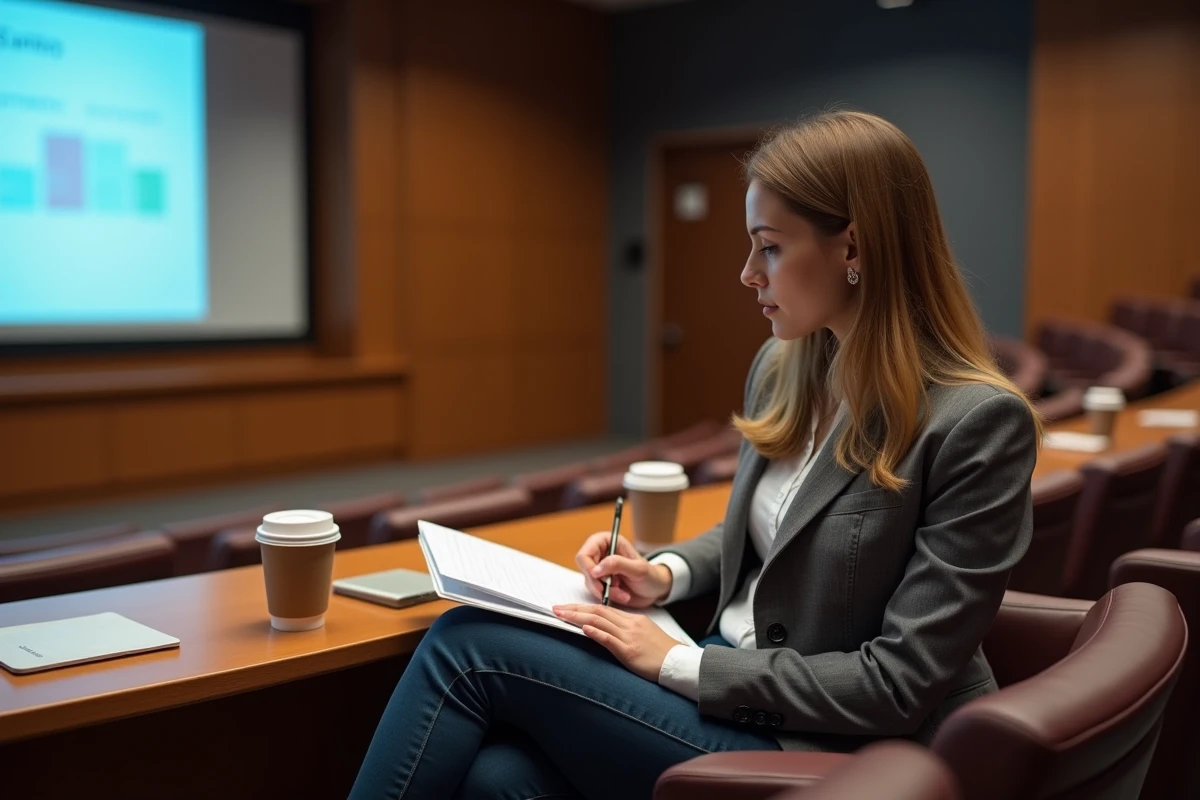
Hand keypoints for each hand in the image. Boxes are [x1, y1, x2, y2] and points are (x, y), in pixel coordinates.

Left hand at [552, 604, 678, 681]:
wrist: (680, 664)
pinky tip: (583, 629)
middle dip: (574, 609)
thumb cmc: (664, 654)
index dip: (583, 607)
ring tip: (560, 615)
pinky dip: (595, 632)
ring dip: (577, 617)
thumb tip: (608, 630)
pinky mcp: (629, 651)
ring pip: (600, 621)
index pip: (604, 609)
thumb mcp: (646, 635)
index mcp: (634, 619)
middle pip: (598, 611)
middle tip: (555, 608)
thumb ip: (628, 630)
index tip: (567, 607)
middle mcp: (630, 624)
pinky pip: (609, 639)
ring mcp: (629, 637)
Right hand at [574, 531, 672, 607]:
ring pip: (589, 582)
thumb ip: (617, 564)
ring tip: (624, 594)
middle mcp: (600, 553)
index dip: (588, 567)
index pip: (585, 553)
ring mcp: (599, 569)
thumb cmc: (650, 575)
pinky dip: (607, 596)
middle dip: (598, 583)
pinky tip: (622, 595)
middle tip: (612, 589)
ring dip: (605, 591)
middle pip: (584, 569)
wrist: (655, 590)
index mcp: (607, 541)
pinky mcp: (600, 583)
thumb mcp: (638, 569)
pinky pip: (595, 592)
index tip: (599, 579)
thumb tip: (595, 569)